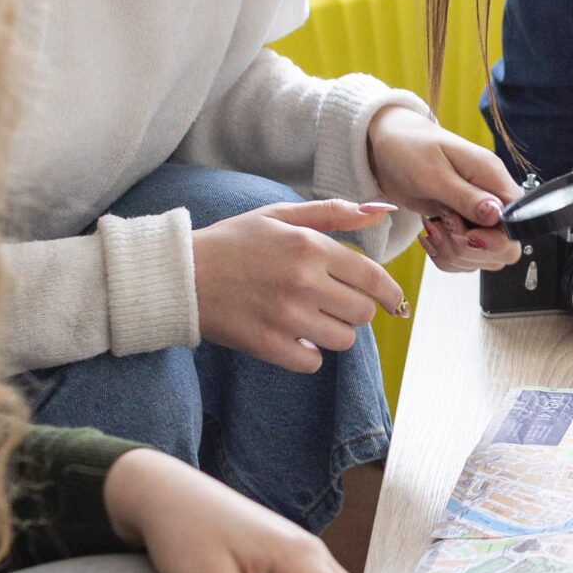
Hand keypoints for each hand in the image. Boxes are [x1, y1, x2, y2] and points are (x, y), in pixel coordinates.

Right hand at [193, 201, 407, 371]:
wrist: (180, 276)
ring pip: (343, 340)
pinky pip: (313, 361)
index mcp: (310, 247)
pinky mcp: (267, 345)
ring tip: (313, 320)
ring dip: (334, 332)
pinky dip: (309, 353)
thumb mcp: (281, 216)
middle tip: (335, 304)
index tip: (392, 301)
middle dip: (356, 310)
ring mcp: (285, 317)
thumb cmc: (234, 242)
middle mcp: (303, 282)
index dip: (389, 293)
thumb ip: (333, 213)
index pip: (373, 278)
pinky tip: (294, 337)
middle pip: (362, 313)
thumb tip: (381, 210)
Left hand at [366, 107, 521, 272]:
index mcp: (492, 177)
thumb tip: (496, 214)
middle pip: (505, 247)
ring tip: (431, 228)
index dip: (495, 239)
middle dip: (472, 250)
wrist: (389, 146)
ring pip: (484, 258)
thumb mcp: (433, 173)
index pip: (517, 221)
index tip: (465, 234)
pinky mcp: (462, 226)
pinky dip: (446, 256)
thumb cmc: (409, 149)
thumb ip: (465, 196)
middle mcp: (491, 197)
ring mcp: (477, 215)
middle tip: (442, 227)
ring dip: (454, 254)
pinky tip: (430, 236)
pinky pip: (465, 258)